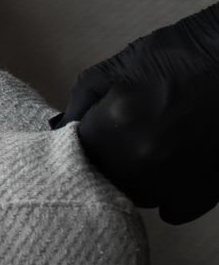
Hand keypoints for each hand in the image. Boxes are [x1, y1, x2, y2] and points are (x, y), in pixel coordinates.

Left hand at [57, 5, 218, 224]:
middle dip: (106, 160)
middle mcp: (143, 159)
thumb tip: (60, 129)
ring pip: (135, 196)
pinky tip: (174, 168)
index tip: (93, 132)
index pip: (74, 152)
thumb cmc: (181, 54)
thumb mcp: (120, 66)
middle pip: (103, 178)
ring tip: (152, 148)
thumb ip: (83, 100)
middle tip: (125, 137)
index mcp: (115, 124)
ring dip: (135, 178)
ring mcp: (177, 179)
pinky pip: (173, 210)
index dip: (82, 141)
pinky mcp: (206, 191)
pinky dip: (169, 194)